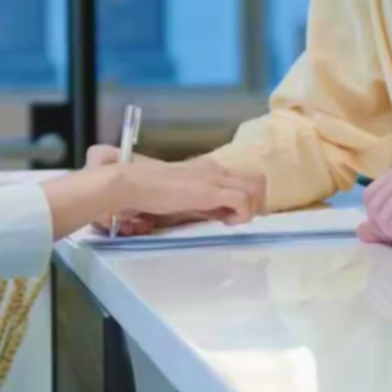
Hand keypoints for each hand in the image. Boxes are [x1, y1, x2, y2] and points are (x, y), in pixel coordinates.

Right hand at [84, 145, 264, 235]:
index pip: (243, 177)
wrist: (133, 183)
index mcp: (208, 168)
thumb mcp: (182, 195)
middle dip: (256, 202)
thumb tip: (220, 214)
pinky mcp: (210, 191)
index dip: (247, 198)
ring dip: (250, 208)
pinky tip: (225, 223)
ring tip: (231, 221)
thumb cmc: (150, 191)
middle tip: (239, 219)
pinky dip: (241, 215)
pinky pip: (242, 201)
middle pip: (258, 179)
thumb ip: (203, 202)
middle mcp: (215, 169)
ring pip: (255, 188)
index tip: (235, 215)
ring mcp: (214, 178)